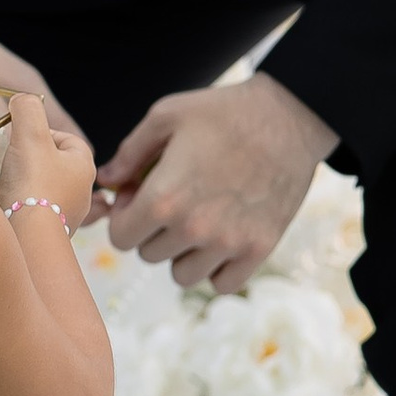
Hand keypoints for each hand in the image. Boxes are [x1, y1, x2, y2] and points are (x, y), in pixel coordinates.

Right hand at [0, 90, 95, 228]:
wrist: (26, 237)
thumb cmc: (33, 184)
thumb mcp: (30, 133)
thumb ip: (27, 108)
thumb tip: (22, 100)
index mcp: (84, 167)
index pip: (68, 139)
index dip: (42, 132)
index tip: (20, 135)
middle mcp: (81, 193)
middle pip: (52, 164)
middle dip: (29, 158)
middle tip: (9, 156)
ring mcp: (65, 216)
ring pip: (41, 189)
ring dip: (21, 182)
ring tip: (1, 179)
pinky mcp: (45, 234)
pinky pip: (30, 211)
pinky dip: (16, 204)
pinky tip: (0, 202)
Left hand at [100, 71, 335, 293]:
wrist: (290, 116)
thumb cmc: (223, 111)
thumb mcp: (166, 116)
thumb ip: (129, 153)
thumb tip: (105, 181)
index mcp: (163, 197)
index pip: (120, 238)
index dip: (125, 216)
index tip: (142, 197)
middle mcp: (193, 228)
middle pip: (149, 255)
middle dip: (153, 230)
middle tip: (174, 201)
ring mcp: (228, 243)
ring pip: (181, 274)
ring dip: (182, 252)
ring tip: (198, 219)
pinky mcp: (259, 250)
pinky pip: (221, 284)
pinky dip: (216, 268)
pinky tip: (221, 239)